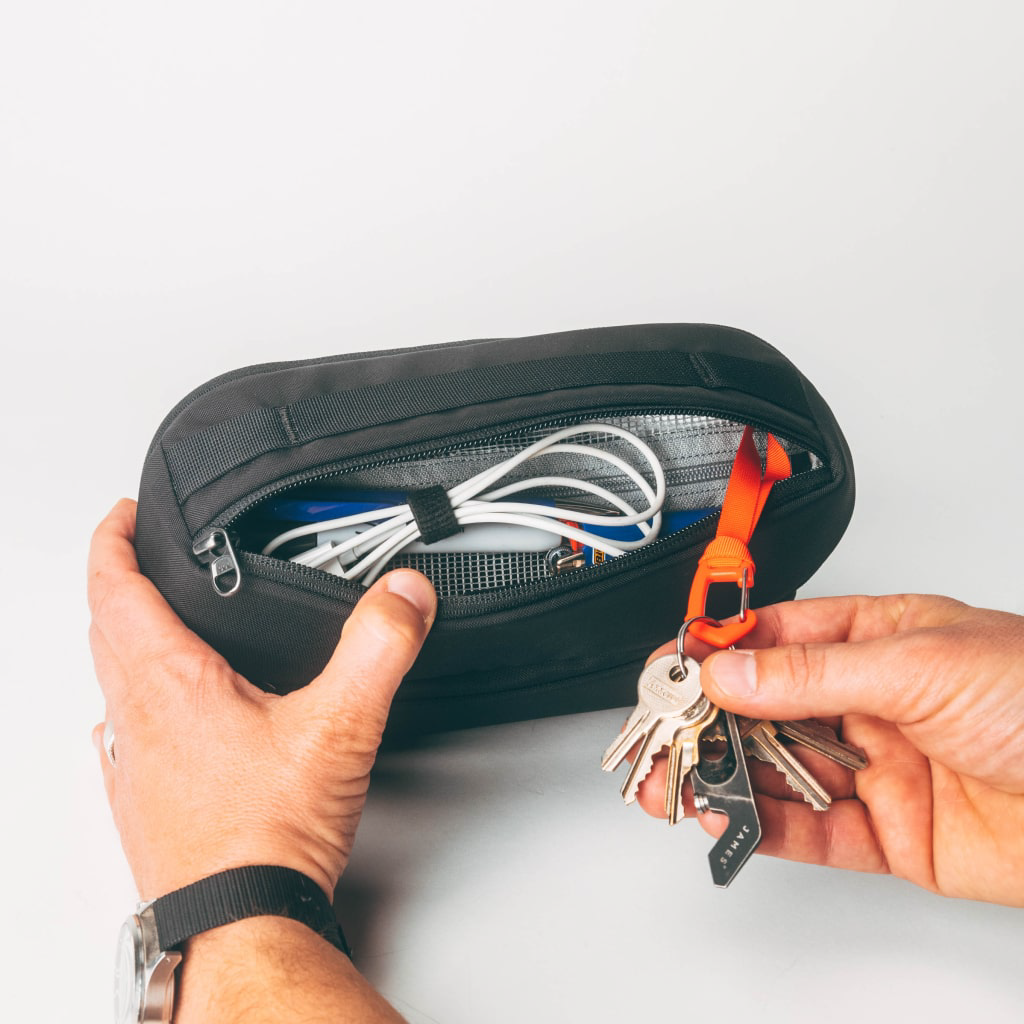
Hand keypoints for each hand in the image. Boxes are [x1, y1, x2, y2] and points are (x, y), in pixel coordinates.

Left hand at [89, 498, 436, 900]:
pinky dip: (133, 702)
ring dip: (120, 642)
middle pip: (104, 630)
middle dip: (114, 583)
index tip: (123, 517)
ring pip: (110, 682)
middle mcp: (137, 719)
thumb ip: (378, 646)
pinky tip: (160, 718)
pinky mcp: (144, 802)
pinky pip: (123, 732)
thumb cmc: (265, 838)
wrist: (238, 926)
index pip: (114, 590)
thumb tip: (403, 593)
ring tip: (148, 624)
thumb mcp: (339, 725)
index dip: (113, 542)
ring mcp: (133, 764)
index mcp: (168, 682)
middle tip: (133, 557)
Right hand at [637, 594, 1023, 906]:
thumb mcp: (919, 665)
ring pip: (780, 770)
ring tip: (675, 781)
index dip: (722, 649)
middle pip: (768, 707)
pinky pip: (813, 831)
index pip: (779, 637)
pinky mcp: (892, 834)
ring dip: (724, 775)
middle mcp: (873, 700)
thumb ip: (812, 673)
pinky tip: (728, 816)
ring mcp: (879, 767)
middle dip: (711, 720)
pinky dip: (765, 826)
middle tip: (662, 731)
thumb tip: (731, 670)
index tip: (675, 664)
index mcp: (881, 639)